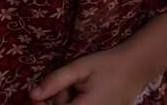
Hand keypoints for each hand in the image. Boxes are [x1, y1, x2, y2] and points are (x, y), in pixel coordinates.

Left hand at [29, 47, 144, 104]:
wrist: (135, 70)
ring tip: (79, 90)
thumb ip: (55, 81)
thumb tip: (31, 94)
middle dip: (57, 102)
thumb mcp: (79, 67)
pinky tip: (84, 97)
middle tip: (68, 86)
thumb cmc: (107, 66)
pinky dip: (76, 104)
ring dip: (68, 103)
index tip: (37, 94)